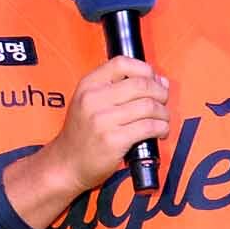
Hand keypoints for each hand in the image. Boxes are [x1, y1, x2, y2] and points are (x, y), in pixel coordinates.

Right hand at [3, 57, 169, 228]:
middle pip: (141, 84)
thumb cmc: (81, 135)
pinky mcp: (113, 140)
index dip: (145, 69)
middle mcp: (93, 99)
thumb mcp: (88, 102)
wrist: (65, 165)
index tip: (154, 80)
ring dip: (163, 113)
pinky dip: (161, 128)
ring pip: (148, 106)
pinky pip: (148, 127)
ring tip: (163, 120)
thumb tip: (159, 81)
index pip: (122, 63)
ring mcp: (102, 120)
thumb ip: (117, 88)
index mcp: (88, 85)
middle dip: (160, 93)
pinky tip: (160, 132)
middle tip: (163, 102)